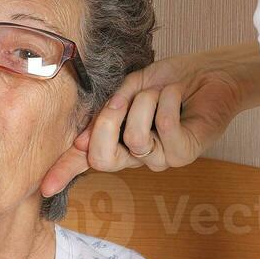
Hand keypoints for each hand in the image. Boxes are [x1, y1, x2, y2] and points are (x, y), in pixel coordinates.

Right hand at [40, 50, 248, 196]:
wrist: (213, 70)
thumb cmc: (173, 79)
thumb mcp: (131, 88)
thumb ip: (109, 111)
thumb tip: (80, 143)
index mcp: (120, 139)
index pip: (88, 159)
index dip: (65, 172)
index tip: (45, 187)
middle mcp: (138, 155)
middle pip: (103, 159)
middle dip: (106, 123)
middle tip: (124, 100)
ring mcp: (161, 158)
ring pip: (135, 139)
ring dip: (147, 102)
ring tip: (164, 92)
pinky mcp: (184, 154)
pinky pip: (163, 129)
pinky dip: (168, 102)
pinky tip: (178, 95)